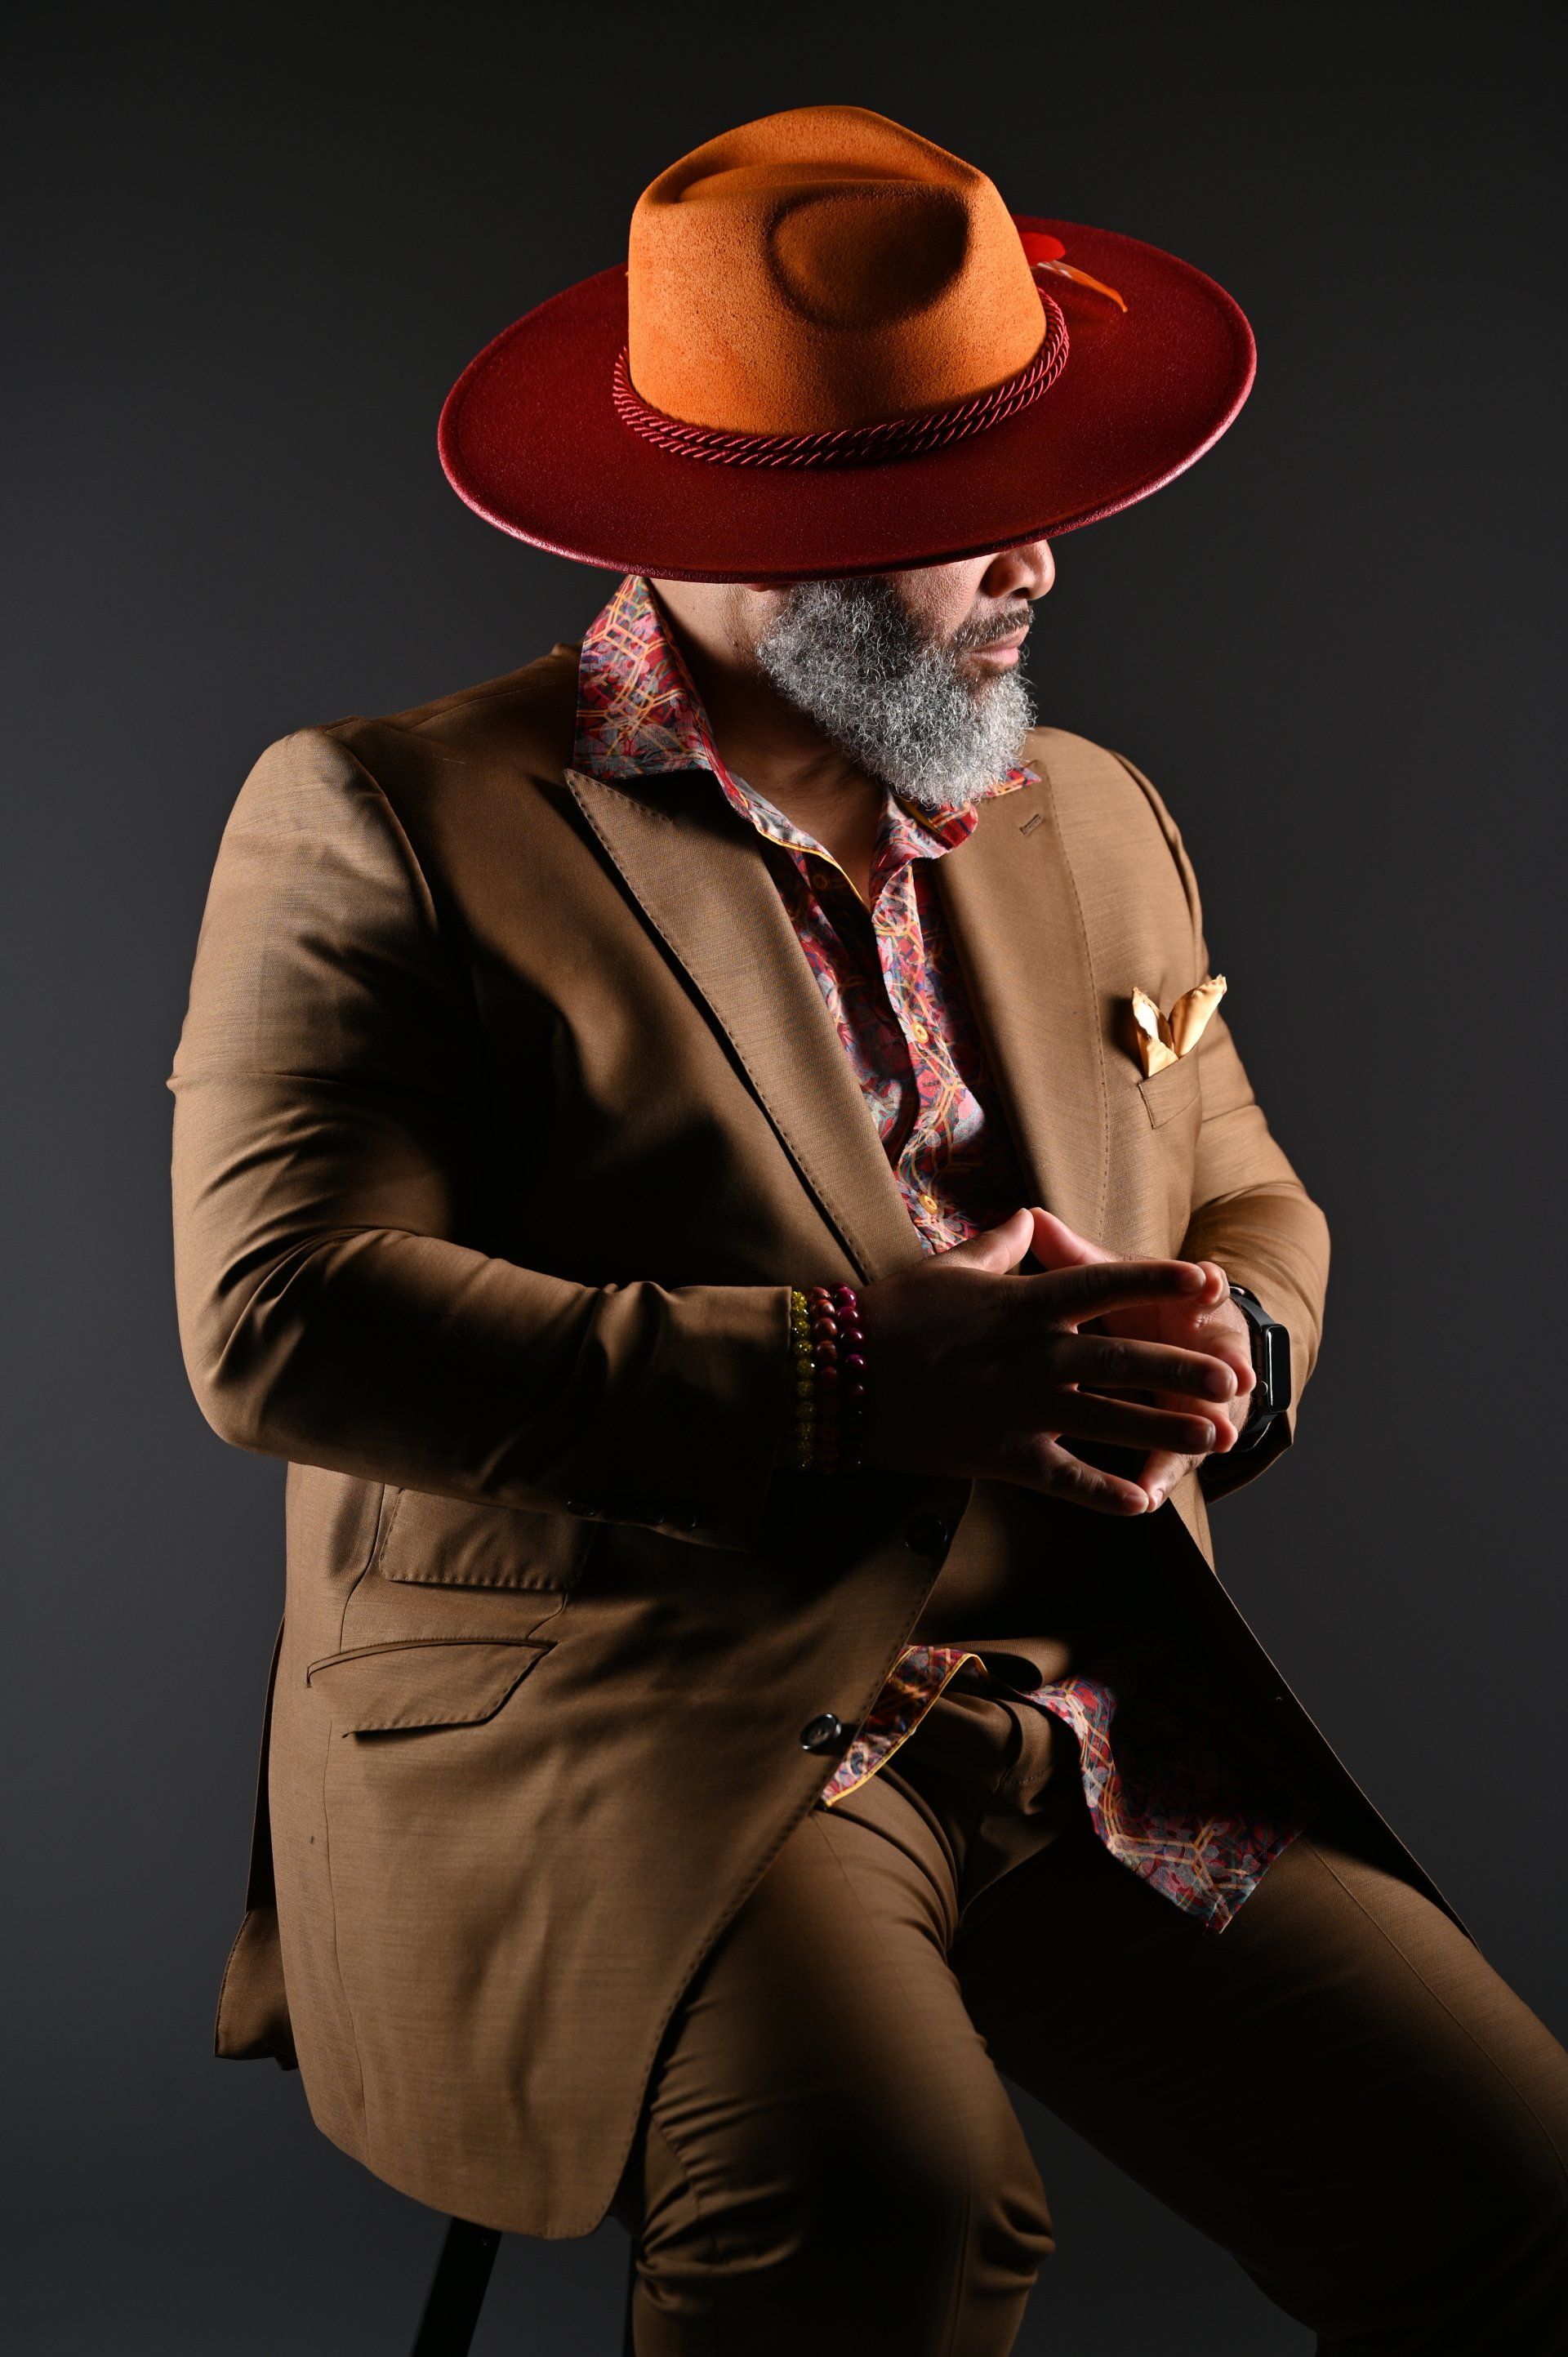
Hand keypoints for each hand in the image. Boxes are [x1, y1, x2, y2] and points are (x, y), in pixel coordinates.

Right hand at [855, 1206, 1242, 1515]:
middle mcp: (1031, 1354)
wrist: (837, 1375)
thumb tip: (1030, 1218)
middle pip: (1123, 1356)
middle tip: (1235, 1377)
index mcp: (1022, 1303)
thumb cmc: (892, 1314)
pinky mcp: (1000, 1455)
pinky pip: (1064, 1479)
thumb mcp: (950, 1268)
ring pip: (1107, 1420)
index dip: (1160, 1278)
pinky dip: (1104, 1494)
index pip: (1104, 1282)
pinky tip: (1143, 1504)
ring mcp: (1019, 1408)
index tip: (1207, 1276)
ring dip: (1164, 1429)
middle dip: (1183, 1366)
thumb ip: (1002, 1246)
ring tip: (1213, 1436)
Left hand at [1028, 1208, 1255, 1506]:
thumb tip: (1032, 1217)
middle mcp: (1204, 1346)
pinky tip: (1147, 1497)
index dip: (1206, 1284)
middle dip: (1227, 1363)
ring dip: (1210, 1425)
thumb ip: (1075, 1257)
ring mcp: (1201, 1396)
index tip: (1209, 1280)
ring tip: (1217, 1439)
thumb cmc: (1136, 1307)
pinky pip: (1172, 1461)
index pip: (1204, 1286)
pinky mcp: (1184, 1437)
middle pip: (1219, 1355)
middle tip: (1237, 1374)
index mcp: (1188, 1299)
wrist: (1180, 1347)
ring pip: (1210, 1413)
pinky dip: (1161, 1476)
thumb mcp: (1108, 1282)